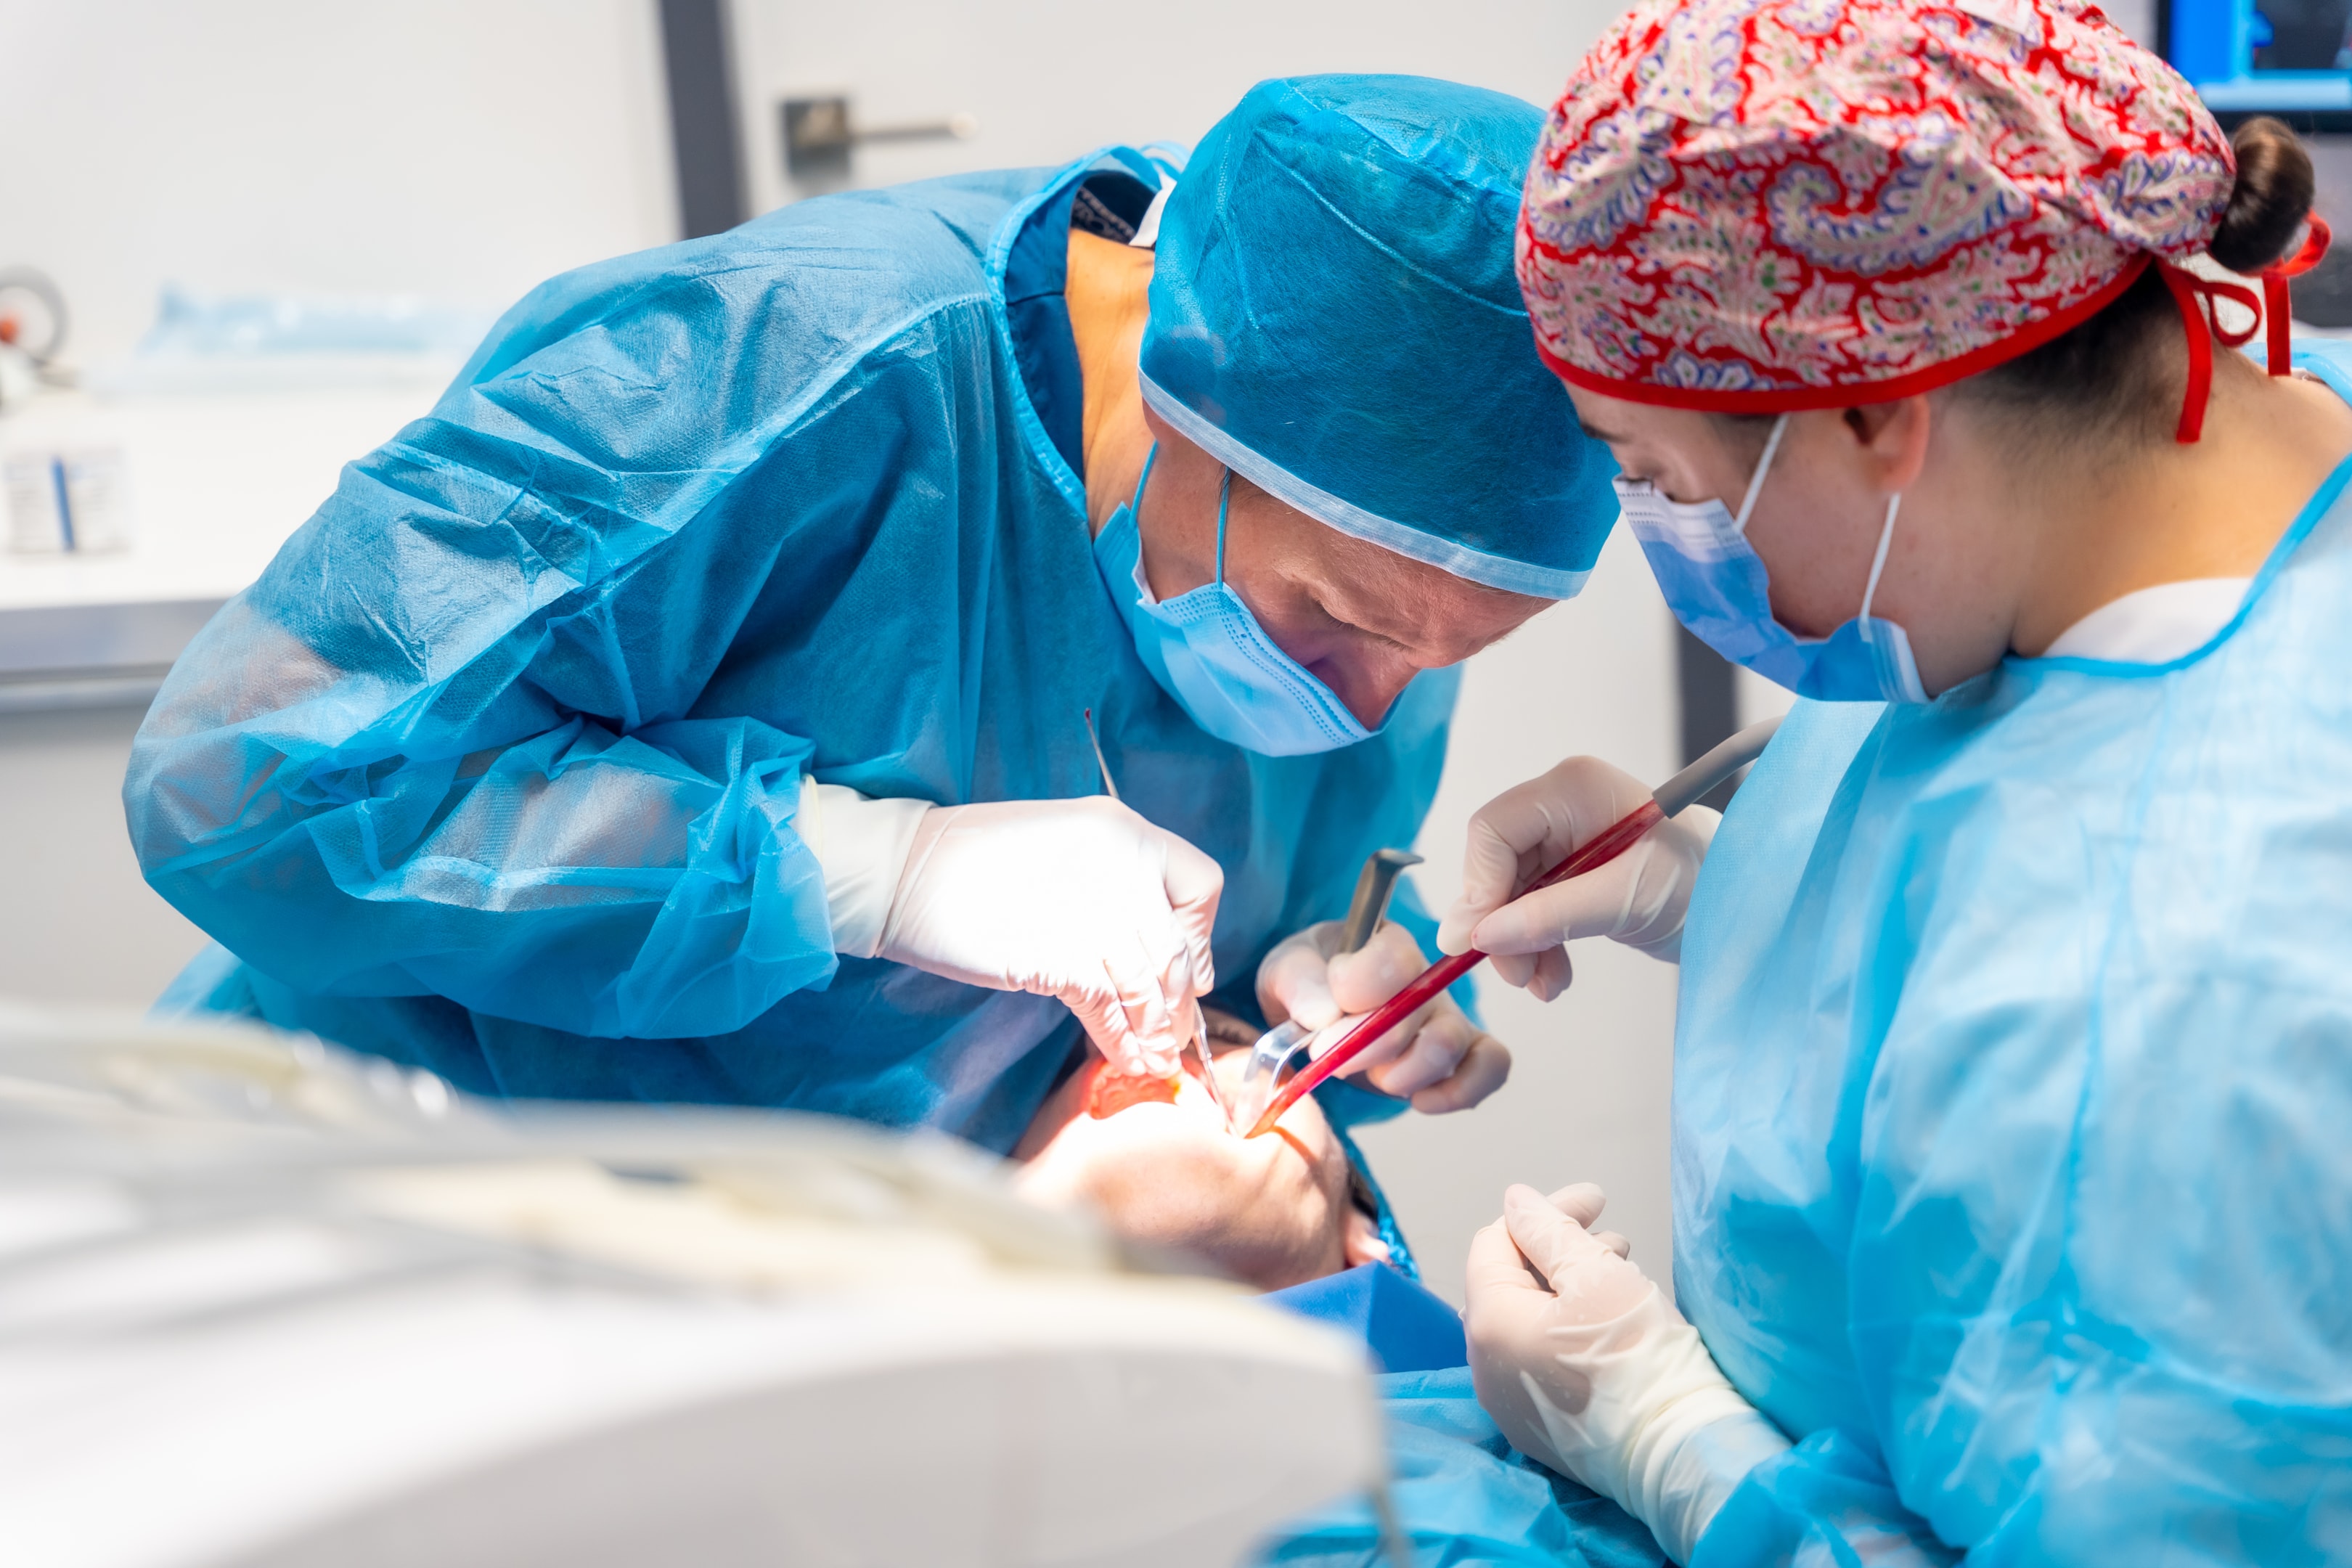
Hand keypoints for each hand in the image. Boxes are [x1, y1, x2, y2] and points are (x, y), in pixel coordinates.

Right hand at [878, 797, 1221, 1079]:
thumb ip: (1114, 882)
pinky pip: (1111, 1011)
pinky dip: (1121, 1043)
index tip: (1188, 967)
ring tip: (1155, 1061)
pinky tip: (1124, 1060)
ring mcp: (1096, 911)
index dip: (1200, 934)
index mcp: (1125, 830)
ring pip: (1149, 987)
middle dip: (1178, 1002)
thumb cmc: (976, 861)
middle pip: (1177, 949)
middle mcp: (1124, 865)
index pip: (1201, 884)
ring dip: (1155, 1032)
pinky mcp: (1062, 956)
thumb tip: (1152, 948)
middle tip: (1170, 1034)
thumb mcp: (1066, 848)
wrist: (907, 869)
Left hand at [1256, 918, 1509, 1111]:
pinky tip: (1420, 1101)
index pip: (1394, 959)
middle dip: (1366, 1044)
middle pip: (1418, 1008)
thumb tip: (1324, 1013)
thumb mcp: (1287, 971)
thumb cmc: (1309, 984)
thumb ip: (1300, 982)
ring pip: (1450, 1042)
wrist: (1320, 1018)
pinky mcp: (1461, 1055)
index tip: (1322, 1014)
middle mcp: (1427, 975)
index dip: (1357, 990)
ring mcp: (1448, 1015)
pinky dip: (1459, 1091)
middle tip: (1330, 1056)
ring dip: (1404, 1073)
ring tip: (1373, 1076)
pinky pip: (1491, 1067)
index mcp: (1386, 943)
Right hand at [1436, 757, 1718, 995]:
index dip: (1480, 886)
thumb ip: (1553, 915)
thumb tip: (1483, 936)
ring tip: (1544, 984)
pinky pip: (1529, 912)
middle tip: (1516, 975)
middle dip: (1502, 926)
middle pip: (1495, 866)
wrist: (1743, 903)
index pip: (1493, 830)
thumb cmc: (1703, 881)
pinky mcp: (1569, 876)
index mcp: (1573, 789)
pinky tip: (1554, 975)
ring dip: (1518, 946)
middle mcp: (1560, 809)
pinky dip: (1535, 947)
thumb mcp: (1627, 899)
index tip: (1482, 941)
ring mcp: (1563, 842)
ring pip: (1507, 897)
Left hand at [1464, 1183, 1785, 1563]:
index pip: (1493, 1243)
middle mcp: (1485, 1366)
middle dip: (1559, 1248)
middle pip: (1510, 1282)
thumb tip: (1515, 1201)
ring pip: (1528, 1320)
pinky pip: (1539, 1357)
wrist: (1678, 1452)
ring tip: (1621, 1270)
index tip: (1596, 1200)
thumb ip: (1549, 1230)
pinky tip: (1608, 1318)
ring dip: (1569, 1285)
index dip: (1543, 1212)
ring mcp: (1508, 1401)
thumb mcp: (1598, 1274)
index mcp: (1489, 1324)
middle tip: (1615, 1238)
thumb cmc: (1639, 1357)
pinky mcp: (1537, 1426)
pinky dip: (1567, 1327)